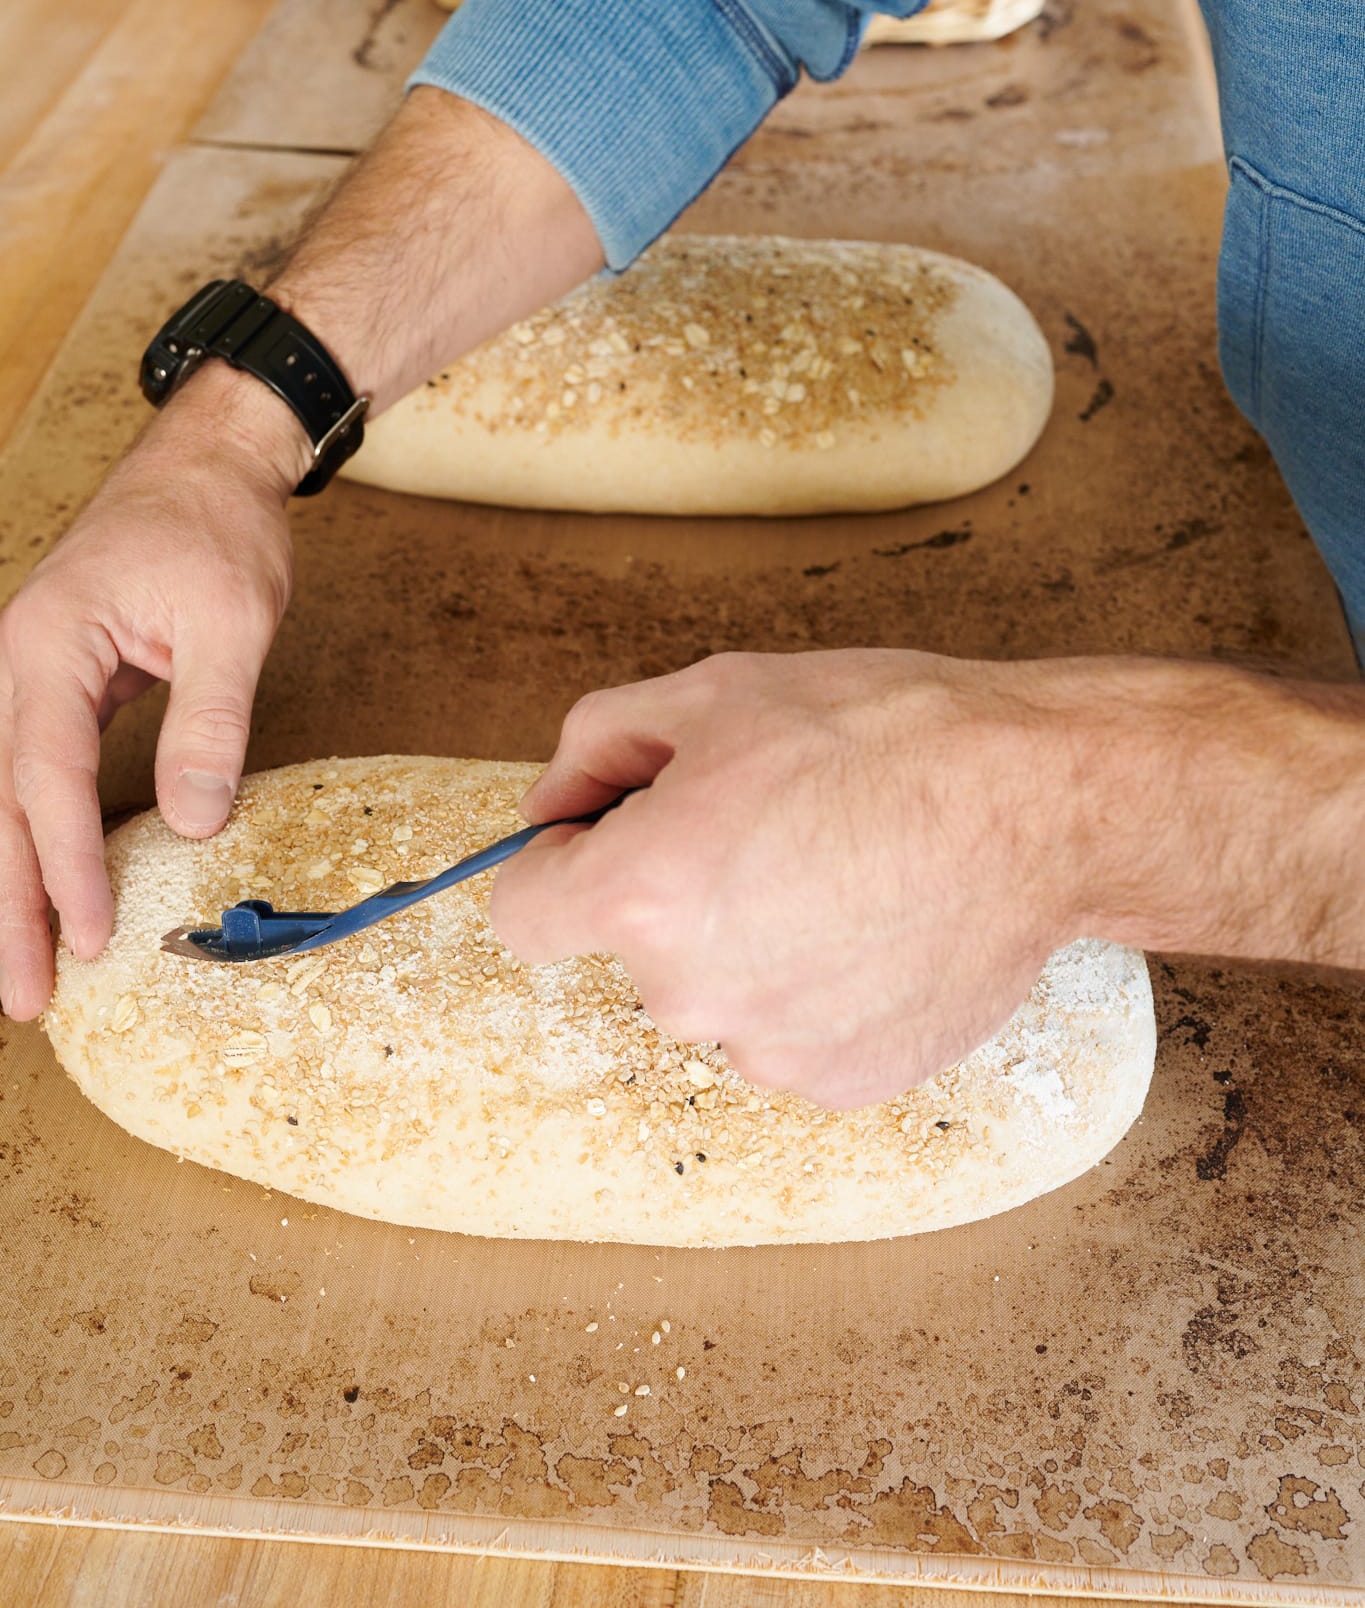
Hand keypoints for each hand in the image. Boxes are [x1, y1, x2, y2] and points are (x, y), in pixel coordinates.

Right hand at [0, 366, 305, 1019]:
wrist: (206, 463)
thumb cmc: (217, 527)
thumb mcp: (232, 620)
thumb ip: (210, 720)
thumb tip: (194, 822)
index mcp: (48, 645)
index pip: (48, 777)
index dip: (68, 865)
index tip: (87, 938)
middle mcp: (15, 664)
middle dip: (8, 906)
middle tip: (24, 999)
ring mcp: (25, 675)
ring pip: (0, 798)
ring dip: (8, 884)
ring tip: (19, 971)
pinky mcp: (52, 686)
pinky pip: (25, 777)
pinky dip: (27, 839)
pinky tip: (34, 890)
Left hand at [492, 650, 1364, 1107]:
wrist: (1039, 803)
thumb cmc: (883, 734)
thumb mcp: (714, 691)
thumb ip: (596, 745)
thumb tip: (550, 808)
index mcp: (640, 895)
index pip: (521, 912)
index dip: (564, 859)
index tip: (619, 830)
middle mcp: (689, 993)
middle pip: (631, 949)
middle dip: (673, 890)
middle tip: (770, 823)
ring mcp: (768, 1049)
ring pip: (714, 993)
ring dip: (748, 942)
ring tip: (840, 870)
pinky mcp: (840, 1082)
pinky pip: (786, 1032)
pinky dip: (814, 987)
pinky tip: (876, 923)